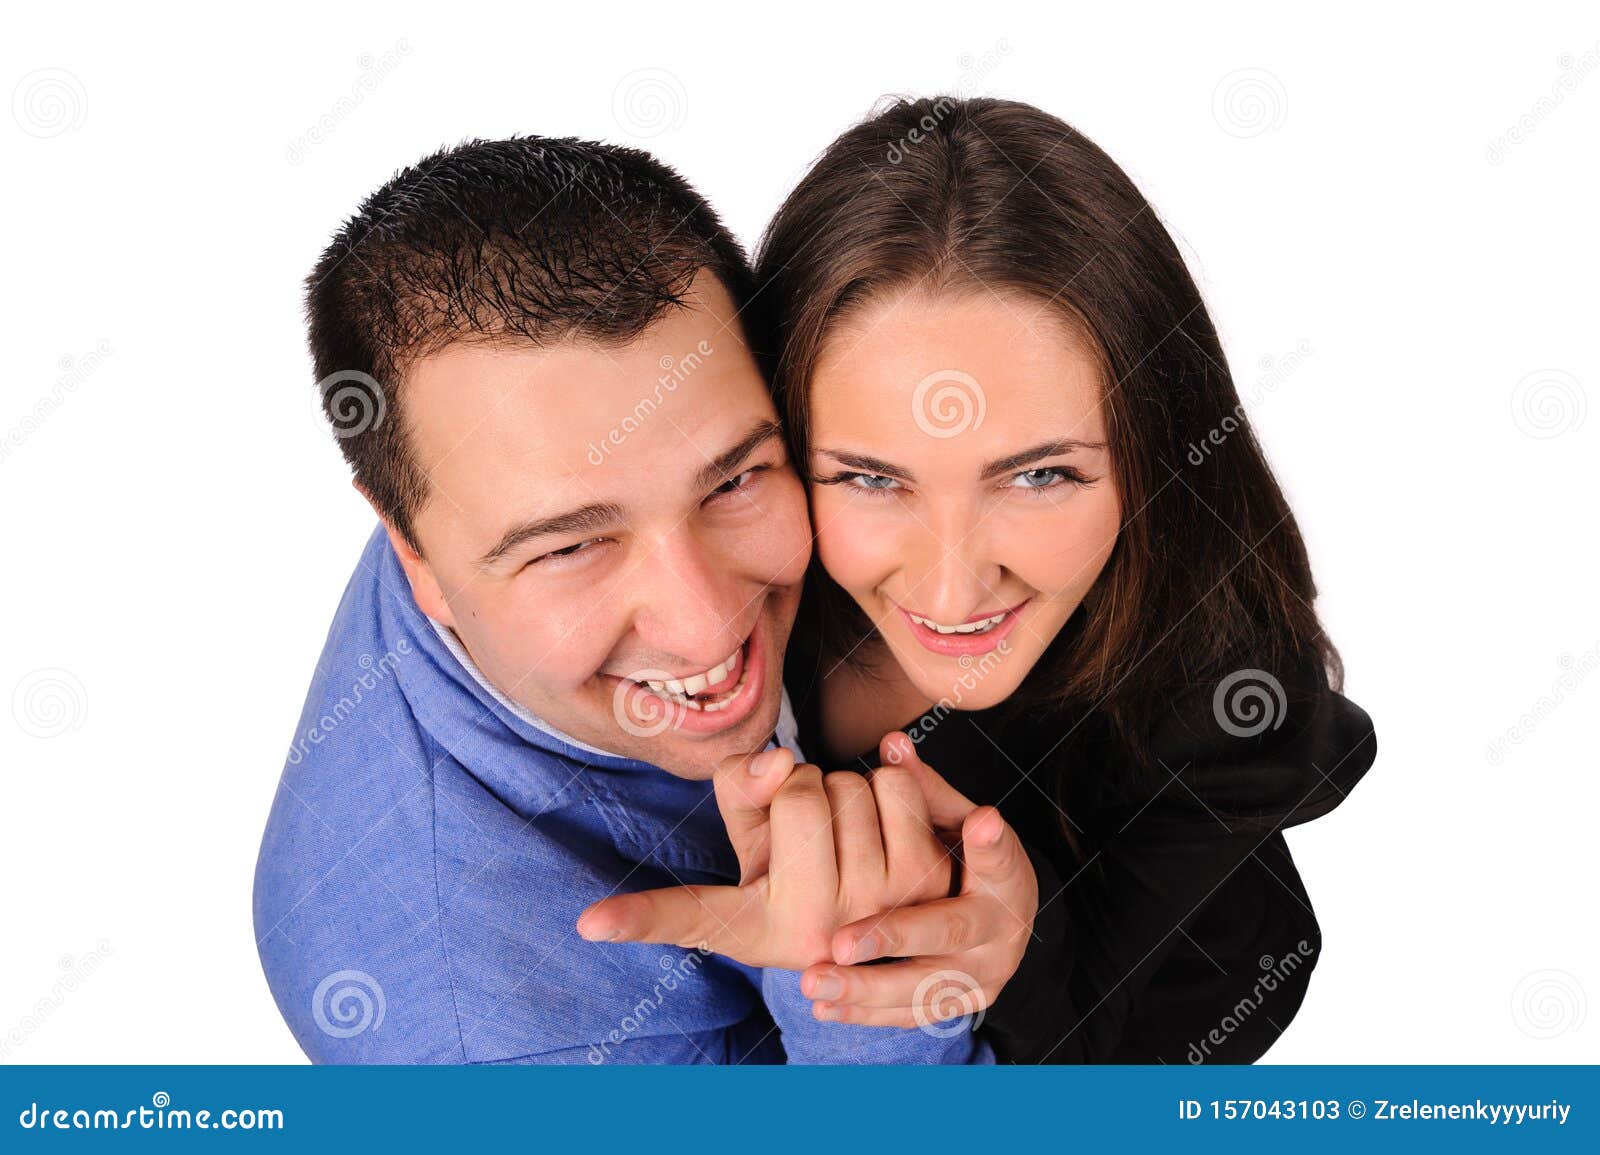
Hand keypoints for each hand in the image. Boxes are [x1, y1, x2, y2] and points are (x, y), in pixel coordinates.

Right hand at [575, 746, 953, 968]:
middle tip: (810, 827)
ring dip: (849, 786)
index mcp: (755, 926)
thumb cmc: (805, 864)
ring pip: (851, 785)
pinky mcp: (928, 885)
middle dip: (803, 785)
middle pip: (800, 794)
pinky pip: (897, 784)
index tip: (589, 923)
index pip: (686, 915)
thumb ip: (743, 787)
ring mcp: (875, 913)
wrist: (896, 906)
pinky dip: (890, 777)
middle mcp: (812, 930)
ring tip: (846, 831)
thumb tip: (777, 761)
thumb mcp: (757, 835)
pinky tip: (882, 815)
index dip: (636, 918)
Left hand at [800, 732, 1038, 1028]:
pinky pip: (905, 1015)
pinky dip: (864, 1013)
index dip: (990, 845)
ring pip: (921, 987)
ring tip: (813, 982)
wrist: (1000, 927)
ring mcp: (978, 975)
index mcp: (1005, 878)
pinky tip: (824, 1008)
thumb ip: (925, 788)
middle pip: (948, 933)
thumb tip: (891, 742)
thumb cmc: (966, 859)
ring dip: (865, 988)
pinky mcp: (953, 1006)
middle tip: (841, 941)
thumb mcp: (956, 821)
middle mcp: (997, 930)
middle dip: (893, 935)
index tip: (981, 820)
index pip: (999, 860)